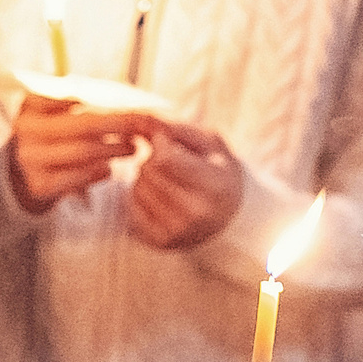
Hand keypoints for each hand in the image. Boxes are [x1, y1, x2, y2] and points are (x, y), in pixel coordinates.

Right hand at [5, 94, 153, 213]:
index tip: (130, 108)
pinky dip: (98, 172)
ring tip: (132, 148)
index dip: (102, 100)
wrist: (21, 170)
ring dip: (114, 149)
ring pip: (84, 152)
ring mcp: (32, 158)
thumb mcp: (54, 110)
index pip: (70, 97)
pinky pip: (78, 177)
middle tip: (141, 127)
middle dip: (118, 125)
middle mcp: (28, 130)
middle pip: (84, 124)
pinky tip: (109, 169)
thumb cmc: (51, 133)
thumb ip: (80, 99)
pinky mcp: (40, 184)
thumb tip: (123, 94)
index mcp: (32, 105)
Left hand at [127, 122, 243, 249]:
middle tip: (171, 164)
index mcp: (215, 185)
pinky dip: (140, 198)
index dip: (160, 143)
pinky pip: (131, 208)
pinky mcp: (161, 242)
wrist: (231, 216)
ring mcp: (178, 231)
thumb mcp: (208, 142)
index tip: (166, 141)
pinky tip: (159, 198)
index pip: (164, 158)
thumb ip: (175, 128)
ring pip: (138, 188)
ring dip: (146, 179)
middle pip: (148, 171)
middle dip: (153, 160)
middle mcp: (197, 213)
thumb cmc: (217, 171)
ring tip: (168, 181)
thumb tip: (140, 119)